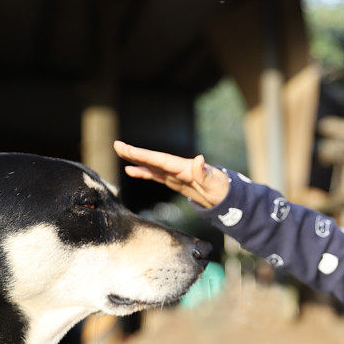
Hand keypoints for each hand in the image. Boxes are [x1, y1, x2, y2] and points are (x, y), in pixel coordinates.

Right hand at [114, 141, 229, 207]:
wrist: (227, 197)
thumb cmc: (223, 190)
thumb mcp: (215, 184)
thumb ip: (204, 173)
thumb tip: (199, 159)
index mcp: (185, 167)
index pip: (161, 160)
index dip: (144, 155)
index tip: (129, 150)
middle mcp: (178, 168)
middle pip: (153, 159)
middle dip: (135, 153)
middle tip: (117, 145)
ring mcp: (175, 174)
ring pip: (152, 166)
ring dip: (136, 160)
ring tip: (120, 153)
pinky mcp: (175, 181)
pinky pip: (156, 175)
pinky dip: (144, 172)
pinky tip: (131, 170)